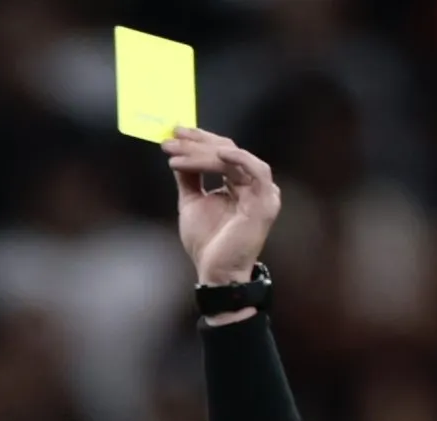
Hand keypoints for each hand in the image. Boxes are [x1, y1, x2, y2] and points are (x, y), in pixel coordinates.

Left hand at [166, 128, 282, 289]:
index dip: (197, 140)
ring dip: (204, 152)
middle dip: (196, 143)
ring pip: (234, 158)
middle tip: (171, 139)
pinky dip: (238, 159)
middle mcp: (253, 183)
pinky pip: (256, 170)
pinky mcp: (265, 201)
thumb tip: (177, 154)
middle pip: (226, 149)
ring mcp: (262, 191)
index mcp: (239, 182)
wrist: (216, 272)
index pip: (220, 151)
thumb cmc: (207, 242)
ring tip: (177, 154)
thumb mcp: (192, 202)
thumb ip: (189, 178)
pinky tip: (217, 153)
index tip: (173, 133)